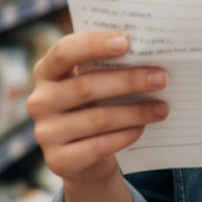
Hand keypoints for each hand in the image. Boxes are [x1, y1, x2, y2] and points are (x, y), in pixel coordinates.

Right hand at [26, 32, 169, 190]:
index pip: (65, 51)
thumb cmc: (95, 105)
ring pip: (98, 118)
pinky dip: (125, 135)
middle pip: (86, 86)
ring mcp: (46, 133)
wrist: (84, 158)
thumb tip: (151, 51)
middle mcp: (40, 101)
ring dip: (136, 112)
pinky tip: (143, 128)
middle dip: (129, 80)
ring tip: (162, 108)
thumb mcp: (95, 83)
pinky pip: (99, 145)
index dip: (94, 45)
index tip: (126, 42)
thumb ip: (109, 66)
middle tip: (161, 78)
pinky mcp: (59, 160)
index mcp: (47, 72)